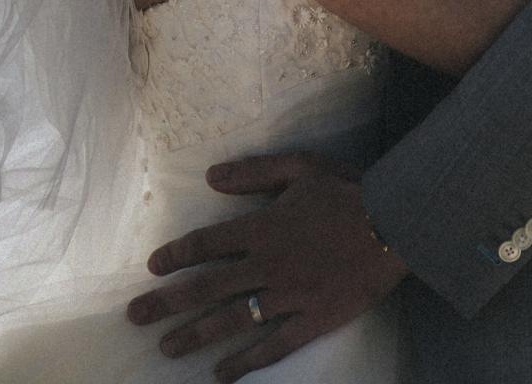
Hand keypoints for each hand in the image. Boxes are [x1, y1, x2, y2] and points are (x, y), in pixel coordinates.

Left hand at [128, 152, 406, 381]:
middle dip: (166, 303)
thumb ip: (254, 172)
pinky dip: (246, 361)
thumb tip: (211, 176)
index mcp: (261, 228)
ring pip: (232, 320)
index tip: (153, 269)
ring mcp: (288, 296)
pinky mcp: (313, 320)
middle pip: (206, 287)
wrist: (397, 224)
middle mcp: (266, 265)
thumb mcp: (301, 168)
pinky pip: (273, 345)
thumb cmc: (350, 191)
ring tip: (167, 348)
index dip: (176, 256)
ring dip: (195, 334)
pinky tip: (222, 373)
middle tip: (134, 317)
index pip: (205, 244)